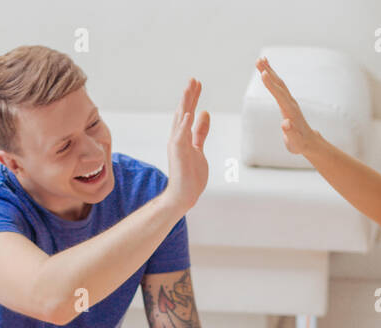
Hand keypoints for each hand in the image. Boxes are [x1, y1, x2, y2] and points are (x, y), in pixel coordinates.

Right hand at [163, 77, 210, 213]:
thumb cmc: (190, 175)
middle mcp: (177, 138)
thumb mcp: (198, 148)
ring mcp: (176, 145)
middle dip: (188, 96)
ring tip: (189, 89)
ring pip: (180, 120)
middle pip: (182, 112)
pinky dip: (184, 124)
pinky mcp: (178, 154)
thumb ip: (200, 132)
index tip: (198, 83)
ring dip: (185, 104)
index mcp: (182, 136)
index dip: (193, 98)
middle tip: (194, 80)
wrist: (184, 195)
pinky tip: (188, 113)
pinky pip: (181, 137)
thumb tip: (204, 113)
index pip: (187, 112)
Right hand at [255, 56, 318, 156]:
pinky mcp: (287, 101)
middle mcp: (290, 103)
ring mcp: (289, 101)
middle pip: (278, 84)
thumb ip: (290, 133)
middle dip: (269, 72)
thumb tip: (285, 123)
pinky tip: (266, 70)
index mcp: (290, 111)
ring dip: (269, 70)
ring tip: (260, 59)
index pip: (279, 95)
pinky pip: (279, 86)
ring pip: (279, 83)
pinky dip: (272, 76)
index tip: (263, 73)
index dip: (271, 84)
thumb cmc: (299, 143)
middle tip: (258, 60)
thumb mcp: (294, 142)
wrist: (308, 141)